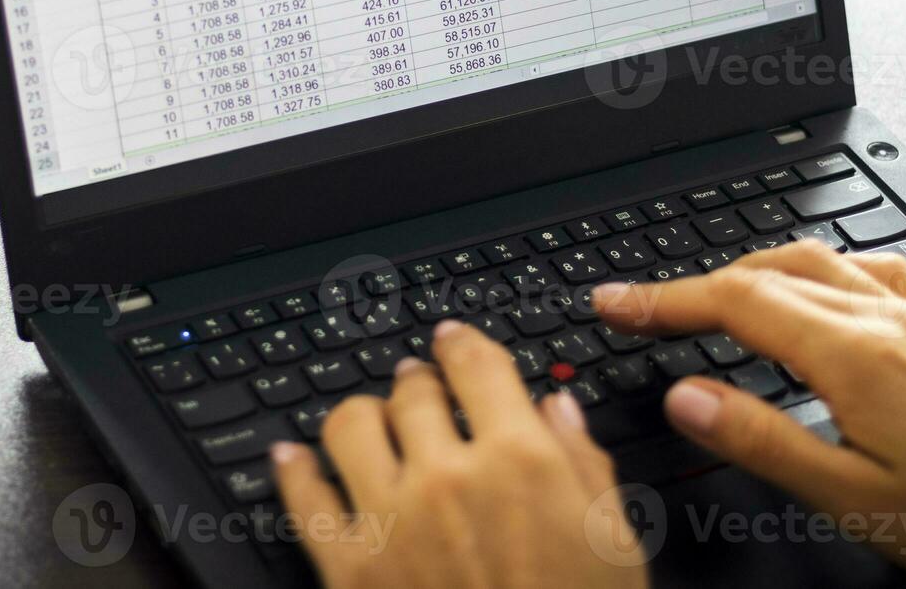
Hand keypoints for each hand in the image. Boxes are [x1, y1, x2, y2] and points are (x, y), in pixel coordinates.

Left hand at [272, 320, 648, 588]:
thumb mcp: (614, 546)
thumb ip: (583, 463)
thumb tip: (557, 406)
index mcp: (521, 460)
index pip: (478, 366)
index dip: (462, 342)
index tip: (453, 340)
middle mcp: (448, 476)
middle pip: (413, 388)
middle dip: (417, 378)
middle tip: (418, 383)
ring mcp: (390, 518)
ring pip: (350, 425)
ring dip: (361, 412)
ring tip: (367, 419)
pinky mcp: (346, 567)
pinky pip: (302, 497)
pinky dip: (292, 468)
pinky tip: (292, 456)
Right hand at [594, 241, 905, 587]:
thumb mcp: (852, 498)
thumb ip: (761, 439)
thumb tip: (688, 397)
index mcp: (854, 355)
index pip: (733, 302)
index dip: (663, 298)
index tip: (614, 301)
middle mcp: (883, 318)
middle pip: (763, 271)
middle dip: (689, 283)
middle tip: (637, 303)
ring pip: (808, 257)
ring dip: (742, 268)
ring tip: (700, 295)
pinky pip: (859, 266)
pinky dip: (807, 266)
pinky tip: (804, 284)